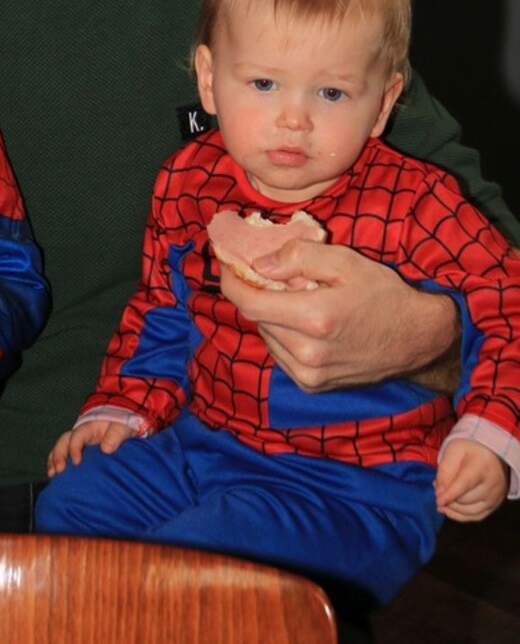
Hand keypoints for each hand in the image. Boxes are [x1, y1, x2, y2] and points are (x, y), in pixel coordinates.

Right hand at [46, 419, 134, 476]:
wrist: (120, 425)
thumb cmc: (121, 426)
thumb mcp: (122, 426)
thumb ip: (115, 435)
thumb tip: (106, 448)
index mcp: (90, 426)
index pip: (78, 435)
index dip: (75, 448)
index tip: (77, 462)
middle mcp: (79, 433)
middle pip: (64, 441)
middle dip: (59, 455)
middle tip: (60, 470)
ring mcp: (76, 441)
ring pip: (60, 447)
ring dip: (54, 459)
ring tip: (52, 474)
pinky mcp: (77, 450)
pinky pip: (62, 454)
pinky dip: (55, 462)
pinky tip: (53, 474)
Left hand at [219, 240, 458, 391]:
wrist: (415, 339)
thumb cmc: (382, 294)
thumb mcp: (345, 261)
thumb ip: (298, 257)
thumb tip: (259, 265)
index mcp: (314, 319)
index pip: (249, 302)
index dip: (230, 281)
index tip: (227, 263)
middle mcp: (307, 354)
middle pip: (257, 318)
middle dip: (257, 293)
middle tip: (272, 275)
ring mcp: (309, 375)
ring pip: (267, 336)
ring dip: (271, 316)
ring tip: (296, 300)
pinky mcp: (312, 387)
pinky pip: (280, 354)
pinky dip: (283, 335)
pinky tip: (305, 323)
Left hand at [436, 439, 508, 520]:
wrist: (491, 452)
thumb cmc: (469, 449)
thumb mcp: (453, 450)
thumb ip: (445, 470)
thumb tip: (440, 493)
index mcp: (481, 466)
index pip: (464, 484)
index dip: (450, 495)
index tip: (437, 501)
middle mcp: (492, 485)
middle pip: (465, 500)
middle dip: (448, 498)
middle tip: (438, 488)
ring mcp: (495, 497)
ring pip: (469, 511)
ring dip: (452, 508)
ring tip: (442, 499)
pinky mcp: (495, 505)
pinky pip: (476, 517)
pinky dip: (461, 516)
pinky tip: (450, 510)